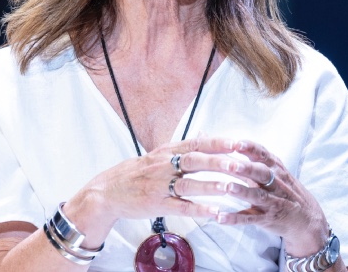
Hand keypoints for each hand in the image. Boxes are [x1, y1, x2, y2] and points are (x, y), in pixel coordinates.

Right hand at [66, 137, 246, 238]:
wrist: (107, 192)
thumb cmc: (135, 174)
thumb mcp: (159, 154)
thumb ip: (183, 147)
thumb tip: (205, 135)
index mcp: (167, 151)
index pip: (197, 143)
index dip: (219, 143)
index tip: (238, 142)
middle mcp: (165, 165)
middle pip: (195, 161)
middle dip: (219, 162)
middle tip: (240, 165)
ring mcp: (160, 185)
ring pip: (188, 184)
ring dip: (211, 186)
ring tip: (231, 188)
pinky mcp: (156, 204)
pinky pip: (179, 207)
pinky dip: (197, 209)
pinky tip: (213, 212)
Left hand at [212, 140, 330, 256]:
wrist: (308, 220)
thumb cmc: (285, 191)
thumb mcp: (277, 172)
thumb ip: (257, 159)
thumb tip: (231, 144)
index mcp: (276, 169)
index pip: (264, 155)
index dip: (251, 148)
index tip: (237, 143)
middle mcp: (276, 184)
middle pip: (262, 174)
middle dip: (248, 168)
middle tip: (232, 164)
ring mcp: (272, 202)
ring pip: (257, 196)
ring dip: (242, 191)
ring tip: (228, 187)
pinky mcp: (266, 219)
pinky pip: (250, 219)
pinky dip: (235, 219)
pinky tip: (220, 217)